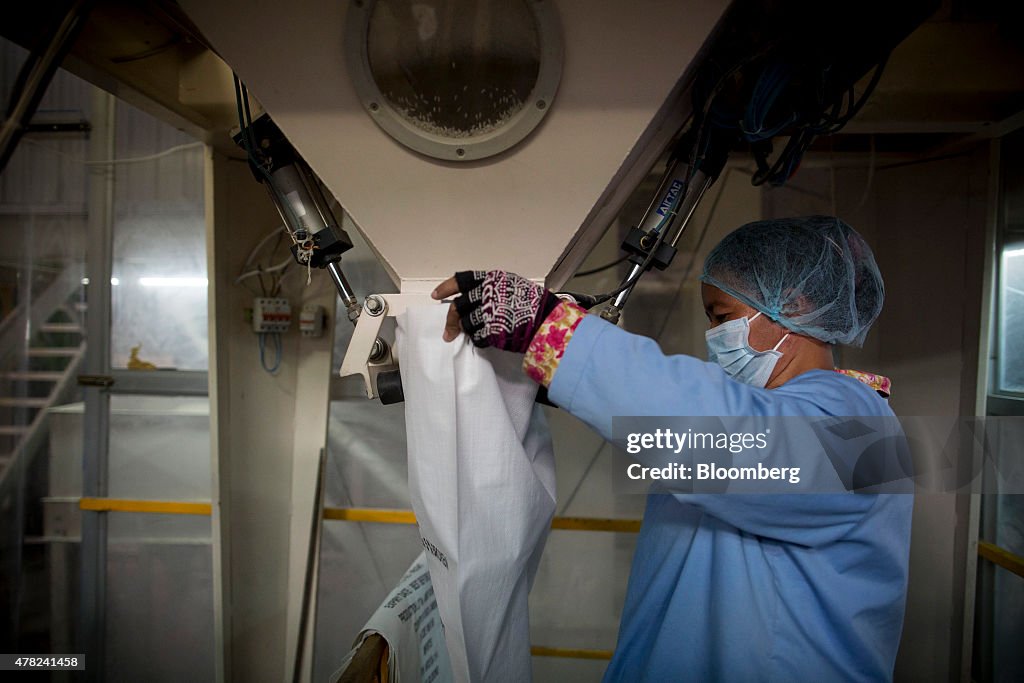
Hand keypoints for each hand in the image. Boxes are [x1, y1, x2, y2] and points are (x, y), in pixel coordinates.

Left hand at [431, 270, 559, 351]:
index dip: (446, 288)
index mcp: (491, 279)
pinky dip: (479, 341)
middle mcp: (486, 294)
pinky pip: (476, 338)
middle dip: (451, 321)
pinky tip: (489, 340)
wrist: (548, 321)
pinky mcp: (490, 331)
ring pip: (466, 324)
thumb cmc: (534, 303)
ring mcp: (487, 313)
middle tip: (449, 332)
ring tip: (478, 334)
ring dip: (468, 332)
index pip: (462, 280)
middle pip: (458, 306)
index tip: (436, 296)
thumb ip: (492, 290)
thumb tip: (473, 303)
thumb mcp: (513, 286)